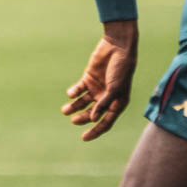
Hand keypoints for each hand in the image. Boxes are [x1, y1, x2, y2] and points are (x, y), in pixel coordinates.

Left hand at [62, 20, 137, 140]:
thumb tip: (93, 118)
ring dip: (74, 107)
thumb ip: (104, 103)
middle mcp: (107, 98)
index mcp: (118, 103)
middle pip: (92, 114)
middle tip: (73, 120)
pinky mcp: (89, 79)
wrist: (117, 48)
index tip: (84, 138)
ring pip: (83, 103)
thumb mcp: (114, 88)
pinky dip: (74, 93)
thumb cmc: (121, 69)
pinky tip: (71, 94)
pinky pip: (79, 89)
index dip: (96, 131)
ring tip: (65, 111)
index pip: (106, 122)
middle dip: (82, 118)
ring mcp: (97, 88)